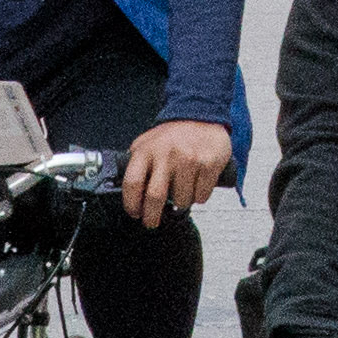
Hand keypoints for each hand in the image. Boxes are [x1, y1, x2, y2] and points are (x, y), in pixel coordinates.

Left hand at [120, 116, 235, 224]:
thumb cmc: (172, 135)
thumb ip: (137, 165)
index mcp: (146, 150)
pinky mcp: (209, 163)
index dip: (131, 204)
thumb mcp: (147, 144)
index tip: (135, 213)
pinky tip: (197, 184)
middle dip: (152, 217)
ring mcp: (189, 159)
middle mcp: (166, 154)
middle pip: (154, 197)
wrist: (201, 115)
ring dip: (181, 203)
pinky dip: (199, 196)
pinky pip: (201, 196)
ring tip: (182, 190)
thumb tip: (129, 193)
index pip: (131, 183)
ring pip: (182, 201)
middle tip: (152, 222)